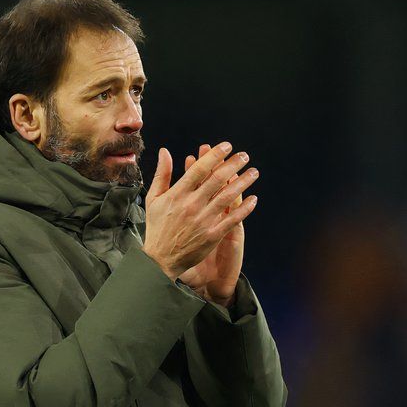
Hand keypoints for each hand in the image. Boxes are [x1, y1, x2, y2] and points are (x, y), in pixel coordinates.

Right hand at [142, 142, 258, 280]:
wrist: (160, 260)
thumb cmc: (157, 228)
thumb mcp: (153, 198)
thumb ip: (162, 174)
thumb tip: (165, 151)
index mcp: (177, 194)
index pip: (199, 169)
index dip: (215, 155)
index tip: (227, 146)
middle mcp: (191, 205)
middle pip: (217, 180)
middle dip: (233, 165)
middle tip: (244, 156)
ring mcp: (203, 221)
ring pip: (227, 197)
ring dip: (242, 183)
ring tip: (253, 172)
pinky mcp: (212, 236)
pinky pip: (232, 219)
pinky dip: (244, 209)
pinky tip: (254, 199)